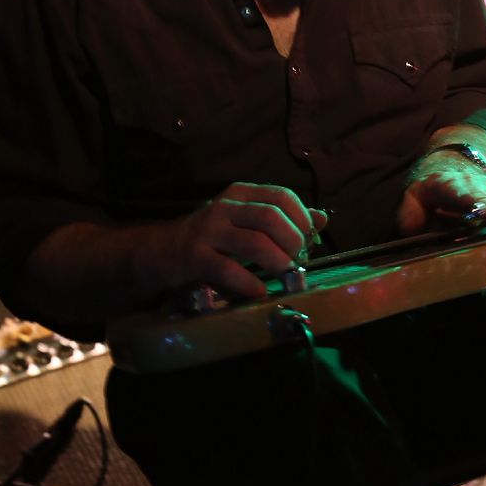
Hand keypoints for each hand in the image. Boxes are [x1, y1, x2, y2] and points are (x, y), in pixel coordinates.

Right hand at [175, 183, 326, 300]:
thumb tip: (322, 218)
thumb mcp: (247, 220)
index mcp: (242, 194)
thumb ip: (284, 218)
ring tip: (286, 275)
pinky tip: (260, 292)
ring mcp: (209, 231)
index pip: (282, 196)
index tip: (309, 240)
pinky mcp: (196, 257)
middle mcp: (226, 207)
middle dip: (293, 241)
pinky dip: (250, 283)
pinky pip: (229, 270)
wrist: (163, 250)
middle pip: (271, 217)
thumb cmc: (214, 236)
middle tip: (297, 260)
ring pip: (254, 242)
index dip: (302, 218)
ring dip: (277, 262)